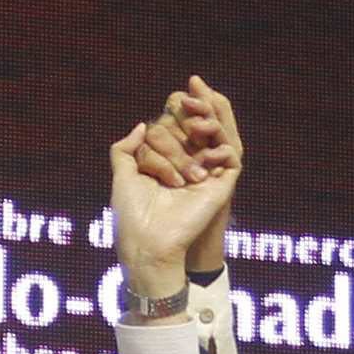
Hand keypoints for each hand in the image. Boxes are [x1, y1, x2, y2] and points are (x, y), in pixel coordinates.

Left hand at [109, 78, 242, 293]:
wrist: (148, 243)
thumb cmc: (133, 214)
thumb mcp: (123, 175)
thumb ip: (125, 149)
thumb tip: (143, 124)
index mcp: (166, 161)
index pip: (173, 124)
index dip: (174, 110)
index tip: (166, 111)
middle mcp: (188, 164)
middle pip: (191, 126)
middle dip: (182, 120)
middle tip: (177, 120)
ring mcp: (207, 174)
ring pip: (213, 134)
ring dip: (207, 120)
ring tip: (194, 118)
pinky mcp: (221, 186)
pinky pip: (231, 156)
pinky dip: (221, 146)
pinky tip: (204, 150)